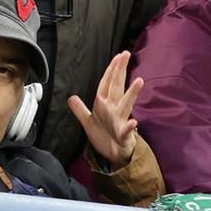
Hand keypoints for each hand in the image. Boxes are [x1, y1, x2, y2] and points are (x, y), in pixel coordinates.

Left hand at [68, 51, 143, 167]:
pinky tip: (133, 123)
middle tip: (126, 55)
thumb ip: (80, 110)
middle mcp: (114, 110)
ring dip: (132, 94)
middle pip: (117, 87)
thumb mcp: (88, 123)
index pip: (107, 84)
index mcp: (105, 105)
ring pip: (126, 105)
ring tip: (139, 81)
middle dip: (121, 71)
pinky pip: (127, 130)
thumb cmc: (105, 137)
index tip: (118, 57)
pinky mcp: (124, 135)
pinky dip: (130, 127)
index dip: (111, 70)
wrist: (115, 155)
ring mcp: (120, 121)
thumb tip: (71, 97)